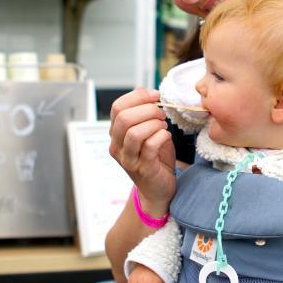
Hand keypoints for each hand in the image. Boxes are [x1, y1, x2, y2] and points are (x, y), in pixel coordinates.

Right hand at [109, 88, 176, 211]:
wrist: (158, 189)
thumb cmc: (155, 158)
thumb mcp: (147, 132)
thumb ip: (145, 115)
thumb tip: (150, 93)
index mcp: (116, 133)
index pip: (118, 107)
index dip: (137, 96)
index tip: (155, 95)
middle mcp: (117, 146)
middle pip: (124, 118)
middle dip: (148, 110)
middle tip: (161, 114)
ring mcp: (127, 159)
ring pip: (134, 133)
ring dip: (154, 124)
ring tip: (163, 126)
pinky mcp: (142, 169)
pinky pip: (150, 146)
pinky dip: (161, 136)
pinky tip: (167, 136)